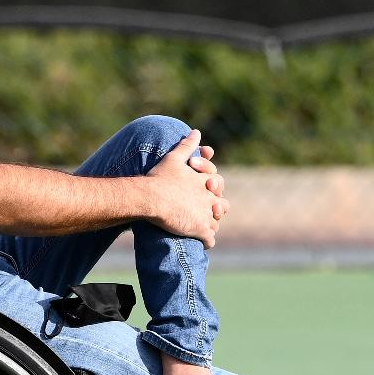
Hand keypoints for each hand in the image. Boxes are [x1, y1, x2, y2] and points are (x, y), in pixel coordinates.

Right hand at [146, 130, 229, 245]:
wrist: (150, 197)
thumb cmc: (159, 177)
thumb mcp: (174, 158)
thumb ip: (187, 146)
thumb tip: (197, 132)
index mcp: (206, 182)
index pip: (219, 186)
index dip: (212, 190)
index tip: (204, 192)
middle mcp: (210, 198)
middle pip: (223, 206)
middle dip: (216, 209)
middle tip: (205, 212)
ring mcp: (207, 215)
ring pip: (216, 224)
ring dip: (210, 226)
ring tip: (200, 228)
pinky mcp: (200, 230)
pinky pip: (210, 240)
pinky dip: (206, 242)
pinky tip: (200, 242)